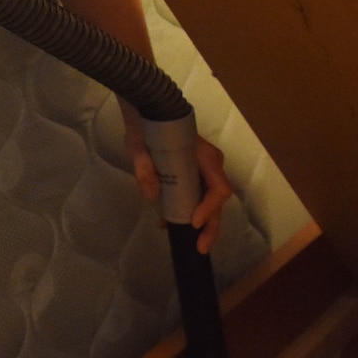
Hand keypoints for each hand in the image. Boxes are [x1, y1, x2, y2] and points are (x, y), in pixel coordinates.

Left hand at [126, 125, 232, 255]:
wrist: (147, 109)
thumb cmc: (147, 125)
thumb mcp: (139, 145)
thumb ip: (144, 167)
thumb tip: (152, 197)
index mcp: (205, 157)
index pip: (218, 188)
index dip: (209, 208)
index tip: (194, 222)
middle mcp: (211, 165)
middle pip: (217, 201)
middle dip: (211, 227)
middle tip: (199, 248)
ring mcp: (204, 170)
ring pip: (210, 201)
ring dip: (200, 222)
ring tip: (183, 239)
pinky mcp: (194, 174)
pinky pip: (198, 196)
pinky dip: (188, 211)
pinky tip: (167, 221)